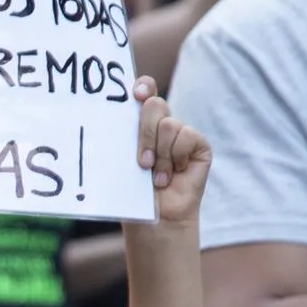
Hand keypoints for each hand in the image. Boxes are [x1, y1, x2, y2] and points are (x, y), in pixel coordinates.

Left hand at [136, 77, 210, 227]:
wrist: (154, 219)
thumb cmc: (133, 194)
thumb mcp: (121, 163)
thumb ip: (121, 138)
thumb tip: (107, 117)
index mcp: (139, 125)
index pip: (144, 91)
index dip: (142, 86)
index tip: (136, 94)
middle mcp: (161, 125)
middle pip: (155, 104)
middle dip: (145, 132)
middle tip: (142, 162)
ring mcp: (181, 134)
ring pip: (168, 124)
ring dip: (159, 154)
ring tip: (155, 176)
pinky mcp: (198, 145)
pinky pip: (187, 136)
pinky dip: (176, 158)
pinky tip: (173, 175)